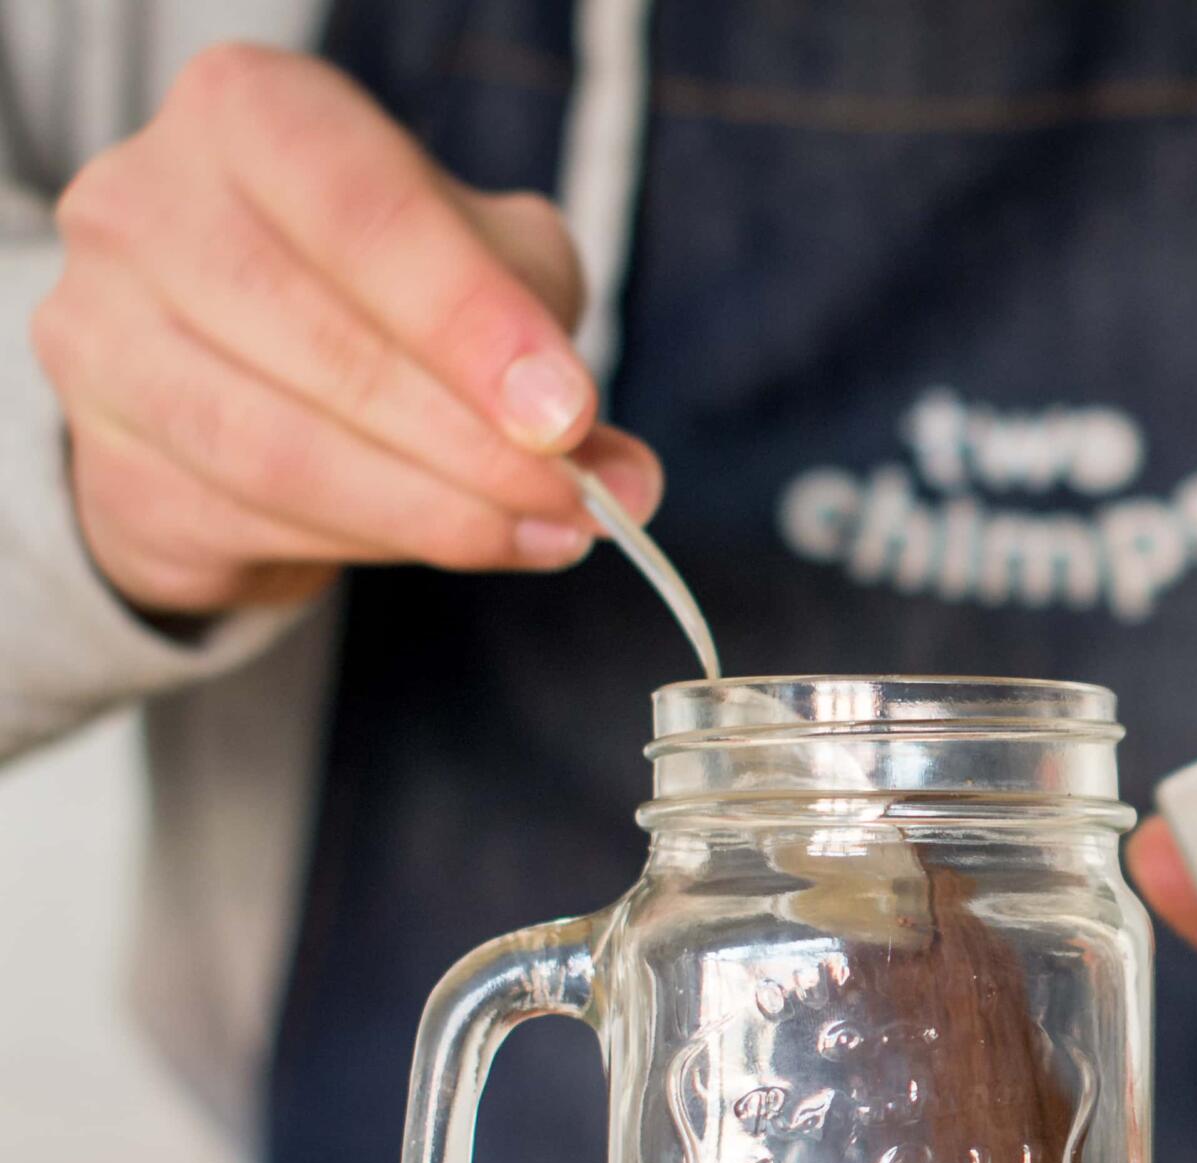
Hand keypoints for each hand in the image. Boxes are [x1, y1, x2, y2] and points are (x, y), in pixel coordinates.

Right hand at [31, 44, 661, 616]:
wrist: (238, 367)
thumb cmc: (377, 289)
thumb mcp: (485, 270)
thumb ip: (552, 349)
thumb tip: (626, 478)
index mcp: (250, 114)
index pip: (362, 209)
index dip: (468, 318)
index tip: (566, 414)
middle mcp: (145, 206)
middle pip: (324, 344)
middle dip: (474, 443)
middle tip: (579, 500)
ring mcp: (101, 335)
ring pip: (281, 451)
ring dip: (435, 512)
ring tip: (544, 534)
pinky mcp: (107, 461)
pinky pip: (252, 522)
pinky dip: (377, 545)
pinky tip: (462, 545)